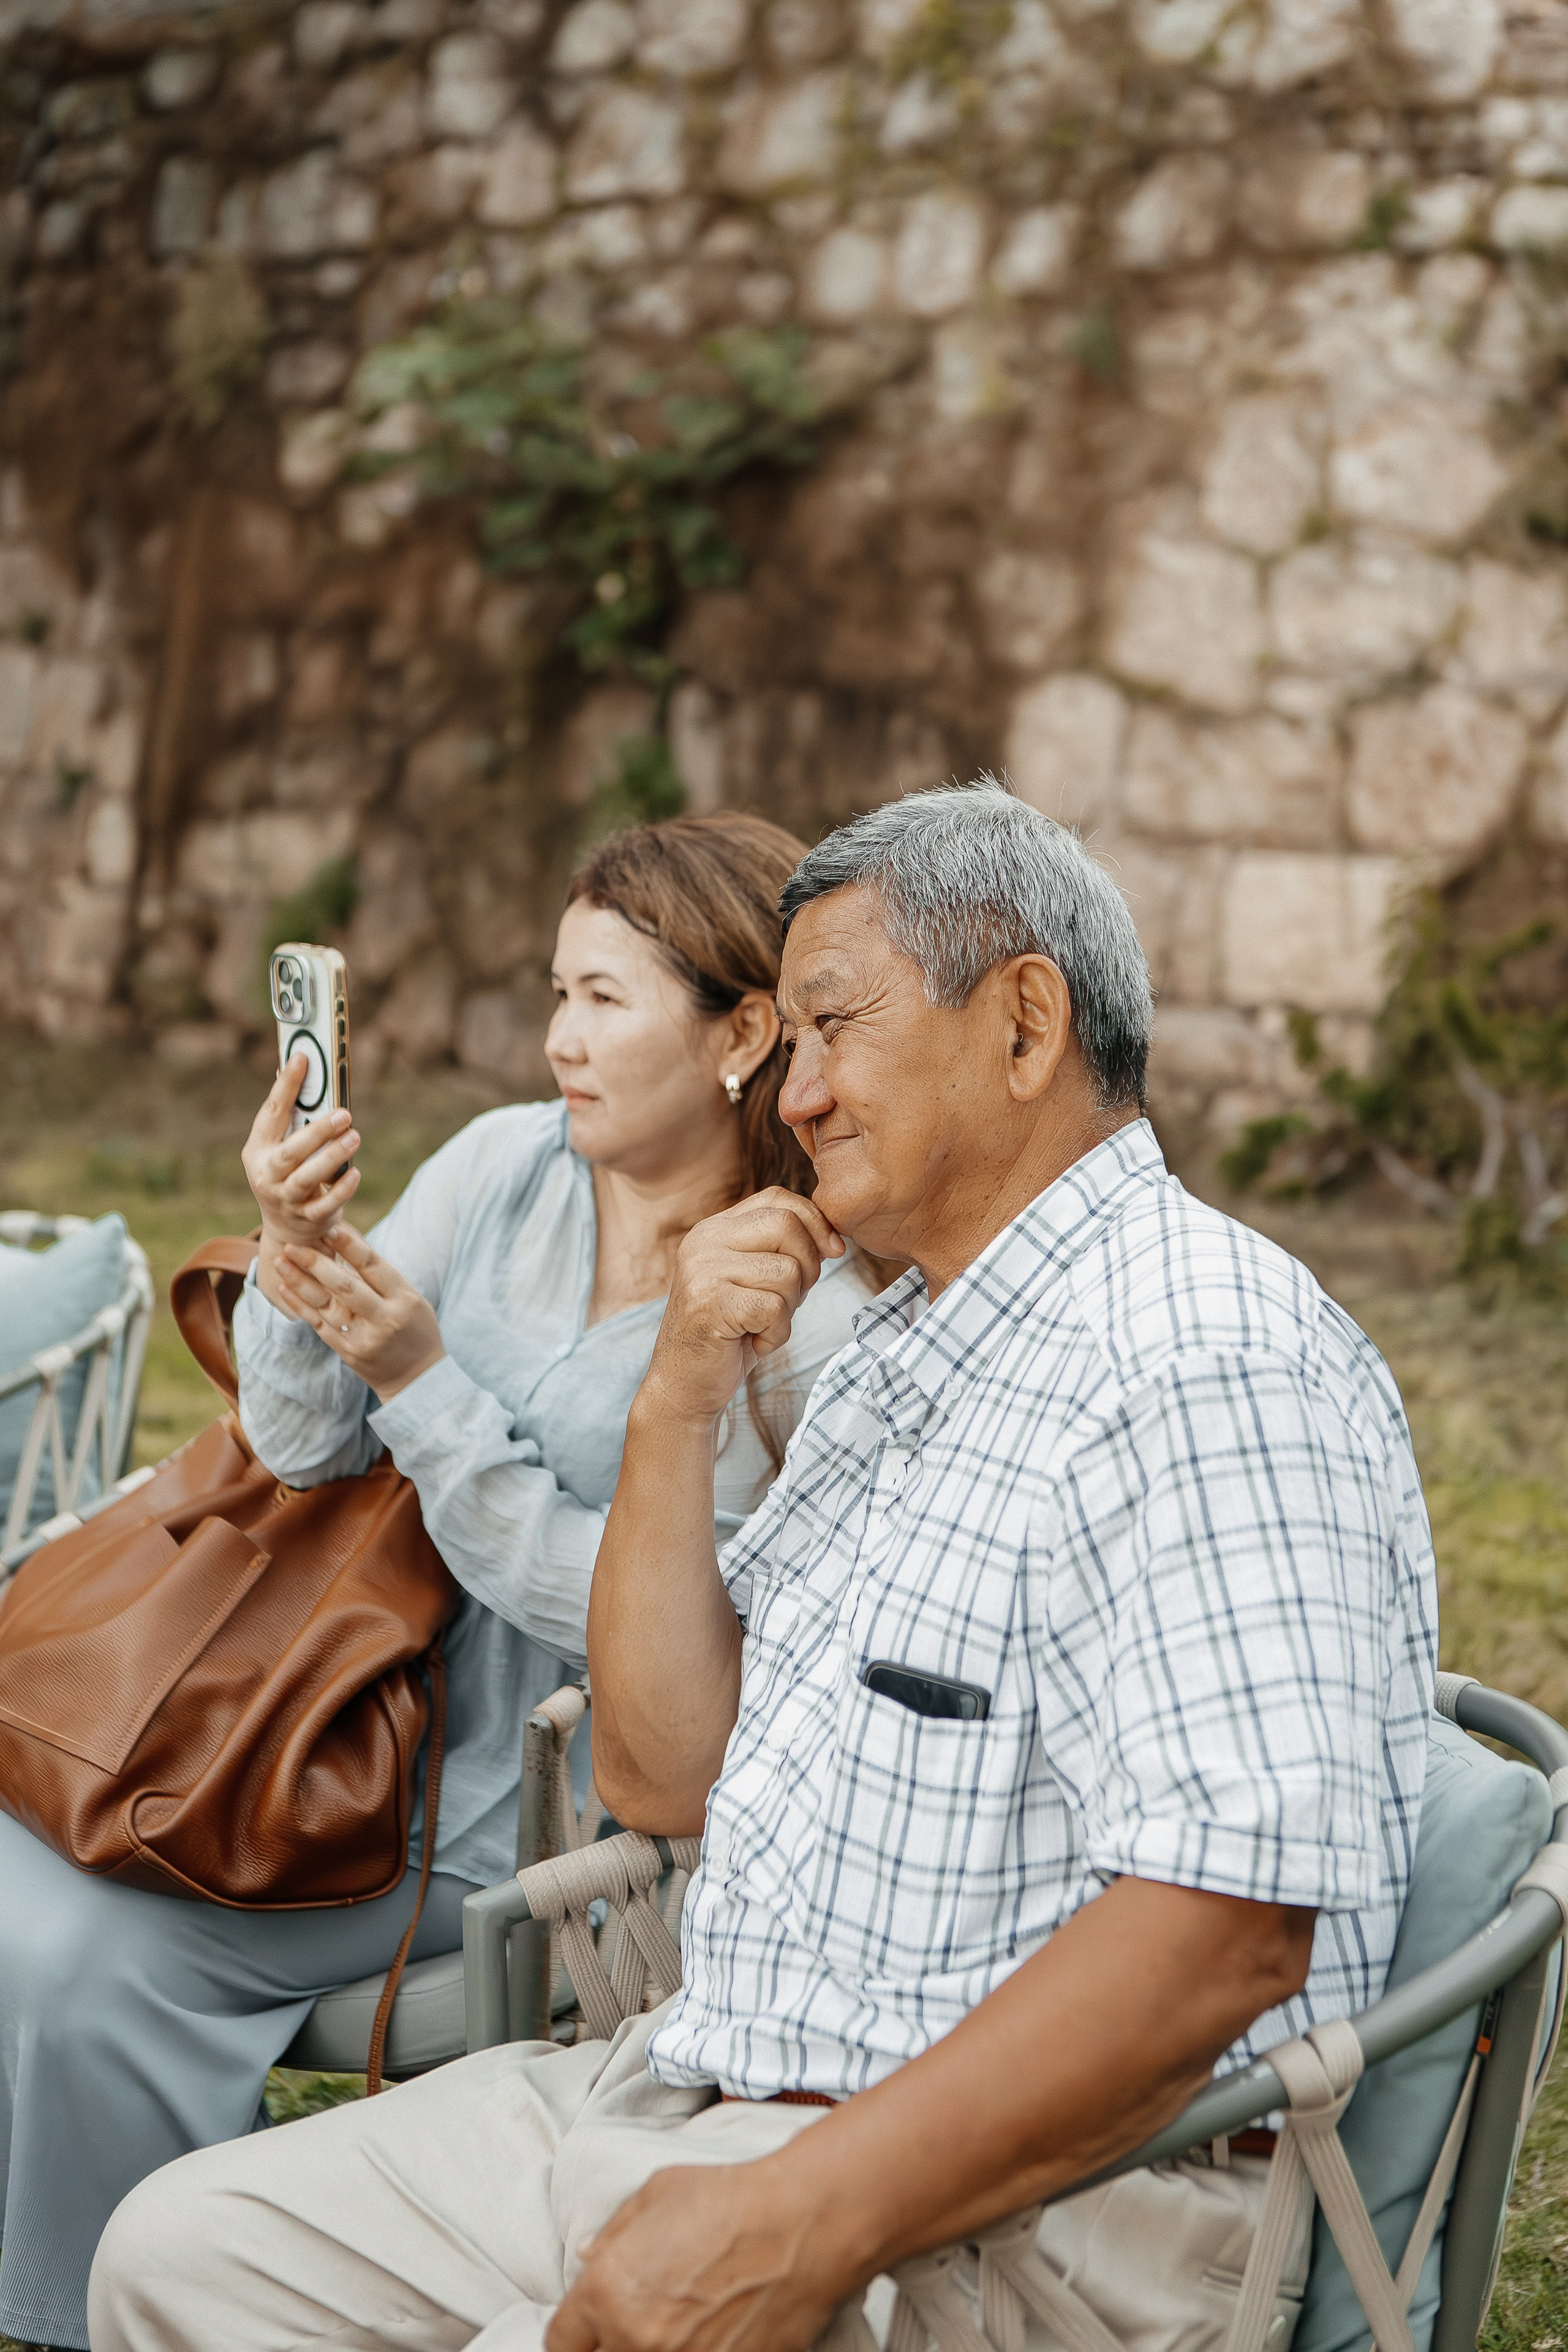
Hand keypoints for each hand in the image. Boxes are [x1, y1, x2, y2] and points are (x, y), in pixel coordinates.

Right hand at [244, 1055, 361, 1311]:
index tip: (302, 1058)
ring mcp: (286, 1199)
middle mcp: (268, 1175)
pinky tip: (355, 1173)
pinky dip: (342, 1189)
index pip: (271, 1114)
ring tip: (354, 1137)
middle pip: (290, 1152)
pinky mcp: (308, 1218)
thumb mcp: (278, 1147)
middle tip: (344, 1114)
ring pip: (307, 1179)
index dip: (285, 1086)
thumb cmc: (287, 1174)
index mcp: (259, 1150)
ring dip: (331, 1158)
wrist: (286, 1228)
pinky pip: (325, 1204)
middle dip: (317, 1132)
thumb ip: (290, 1117)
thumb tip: (297, 1068)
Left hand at [271, 1224, 444, 1400]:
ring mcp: (363, 1338)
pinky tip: (284, 1287)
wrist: (417, 1379)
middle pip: (344, 1286)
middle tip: (291, 1244)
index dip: (350, 1245)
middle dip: (315, 1263)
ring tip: (280, 1261)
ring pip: (326, 1305)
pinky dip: (300, 1305)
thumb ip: (382, 1276)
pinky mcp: (347, 1352)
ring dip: (299, 1281)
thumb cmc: (415, 1329)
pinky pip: (319, 1325)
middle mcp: (384, 1319)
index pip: (373, 1266)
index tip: (329, 1226)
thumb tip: (348, 1240)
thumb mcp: (411, 1298)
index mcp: (405, 1299)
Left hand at [546, 2161, 847, 2351]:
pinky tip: (706, 2337)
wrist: (803, 2225)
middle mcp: (637, 2340)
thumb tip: (588, 2256)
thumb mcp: (658, 2195)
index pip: (561, 2342)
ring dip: (647, 2351)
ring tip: (672, 2330)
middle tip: (633, 2324)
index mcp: (608, 2293)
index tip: (588, 2326)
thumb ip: (615, 2233)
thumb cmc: (729, 2199)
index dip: (573, 2333)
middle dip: (608, 2345)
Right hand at [643, 1190, 844, 1427]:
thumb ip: (782, 1252)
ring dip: (789, 1308)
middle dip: (808, 1267)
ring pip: (787, 1271)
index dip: (815, 1221)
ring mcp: (703, 1271)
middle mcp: (704, 1241)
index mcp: (714, 1229)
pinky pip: (775, 1307)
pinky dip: (777, 1334)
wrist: (684, 1387)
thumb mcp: (756, 1283)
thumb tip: (834, 1240)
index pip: (778, 1198)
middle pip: (787, 1226)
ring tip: (762, 1325)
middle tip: (788, 1302)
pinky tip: (754, 1342)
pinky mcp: (710, 1304)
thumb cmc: (729, 1335)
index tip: (832, 1252)